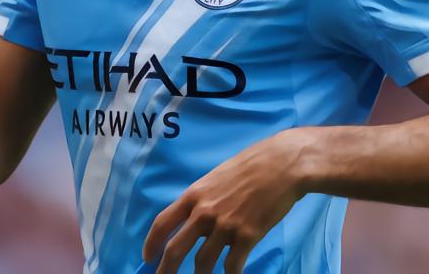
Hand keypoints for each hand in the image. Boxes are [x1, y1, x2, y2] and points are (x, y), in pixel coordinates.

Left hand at [142, 129, 306, 273]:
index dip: (151, 243)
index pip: (162, 223)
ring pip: (203, 263)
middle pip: (175, 249)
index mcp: (194, 195)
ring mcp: (224, 225)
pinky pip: (232, 266)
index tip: (147, 257)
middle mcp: (204, 212)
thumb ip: (203, 198)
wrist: (281, 165)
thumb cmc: (250, 166)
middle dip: (166, 270)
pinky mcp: (246, 236)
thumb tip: (194, 217)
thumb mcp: (216, 177)